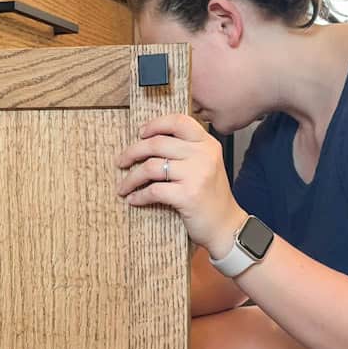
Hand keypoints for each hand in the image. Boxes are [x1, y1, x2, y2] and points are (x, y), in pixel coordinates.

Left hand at [115, 114, 246, 257]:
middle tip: (121, 162)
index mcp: (207, 144)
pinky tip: (133, 200)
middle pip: (157, 143)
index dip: (155, 125)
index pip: (178, 122)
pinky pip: (153, 190)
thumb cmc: (211, 198)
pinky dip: (139, 196)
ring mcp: (196, 175)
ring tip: (123, 187)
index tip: (140, 134)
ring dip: (131, 178)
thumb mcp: (206, 165)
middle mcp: (203, 155)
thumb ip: (186, 151)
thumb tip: (149, 141)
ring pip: (151, 167)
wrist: (226, 226)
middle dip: (133, 152)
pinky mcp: (188, 195)